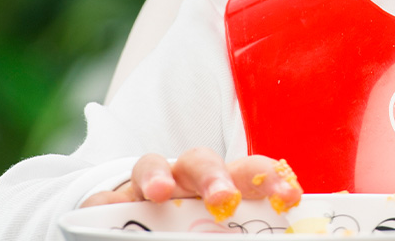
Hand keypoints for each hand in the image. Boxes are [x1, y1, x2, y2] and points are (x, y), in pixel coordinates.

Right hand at [79, 147, 302, 217]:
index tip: (291, 197)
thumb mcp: (225, 229)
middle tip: (225, 198)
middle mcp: (185, 177)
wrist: (130, 222)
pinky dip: (106, 202)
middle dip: (216, 176)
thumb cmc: (191, 225)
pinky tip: (109, 212)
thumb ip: (251, 232)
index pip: (251, 172)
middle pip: (202, 161)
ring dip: (157, 175)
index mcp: (222, 183)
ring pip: (151, 164)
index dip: (272, 179)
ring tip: (161, 193)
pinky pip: (104, 198)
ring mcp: (144, 185)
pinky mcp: (107, 201)